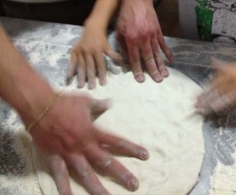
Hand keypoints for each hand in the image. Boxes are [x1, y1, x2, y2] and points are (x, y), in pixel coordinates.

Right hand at [30, 93, 148, 194]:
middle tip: (134, 185)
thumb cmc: (64, 101)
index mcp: (93, 132)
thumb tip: (110, 103)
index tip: (145, 156)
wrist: (39, 104)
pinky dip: (64, 188)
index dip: (131, 149)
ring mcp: (70, 154)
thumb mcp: (86, 101)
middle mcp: (84, 146)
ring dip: (97, 188)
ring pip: (86, 174)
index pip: (116, 142)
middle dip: (121, 174)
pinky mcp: (55, 157)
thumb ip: (99, 105)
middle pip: (106, 162)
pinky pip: (60, 175)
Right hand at [67, 26, 121, 88]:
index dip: (102, 74)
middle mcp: (88, 51)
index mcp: (98, 50)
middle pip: (90, 66)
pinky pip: (72, 61)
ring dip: (80, 76)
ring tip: (81, 85)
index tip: (103, 84)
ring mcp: (80, 51)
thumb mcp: (108, 46)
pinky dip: (70, 68)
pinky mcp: (74, 51)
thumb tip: (120, 63)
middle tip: (91, 88)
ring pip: (81, 65)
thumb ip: (113, 55)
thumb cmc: (101, 39)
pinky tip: (69, 76)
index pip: (100, 65)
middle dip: (90, 77)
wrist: (92, 28)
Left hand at [117, 0, 173, 82]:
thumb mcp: (119, 30)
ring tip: (165, 75)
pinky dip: (167, 52)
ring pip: (157, 53)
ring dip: (161, 64)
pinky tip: (171, 60)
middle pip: (149, 58)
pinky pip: (163, 44)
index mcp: (131, 39)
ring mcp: (152, 35)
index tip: (141, 79)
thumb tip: (126, 59)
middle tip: (158, 80)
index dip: (138, 70)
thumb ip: (122, 45)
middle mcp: (143, 39)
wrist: (137, 1)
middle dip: (153, 71)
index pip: (135, 58)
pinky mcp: (158, 32)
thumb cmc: (125, 15)